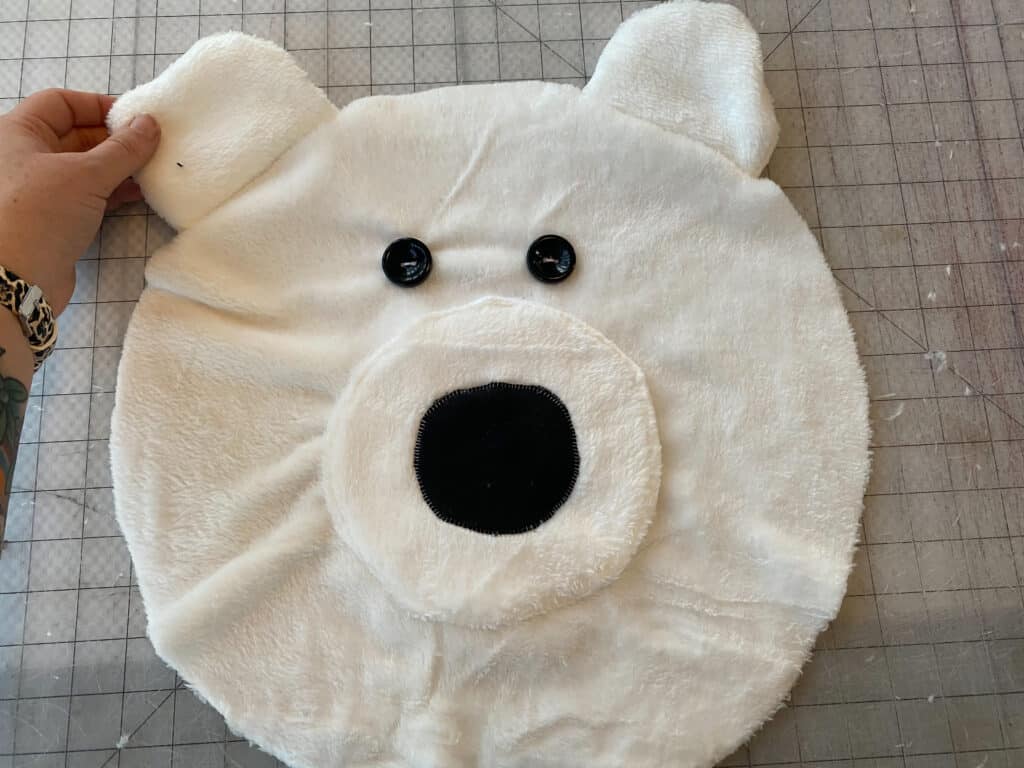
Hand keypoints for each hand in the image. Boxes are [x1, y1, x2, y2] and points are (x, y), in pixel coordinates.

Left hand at [0, 89, 160, 315]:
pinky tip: (138, 193)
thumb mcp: (86, 175)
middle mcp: (26, 155)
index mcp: (20, 132)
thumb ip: (123, 149)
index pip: (61, 103)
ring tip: (152, 170)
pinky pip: (88, 193)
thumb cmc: (40, 215)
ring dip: (118, 167)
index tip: (135, 116)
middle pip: (76, 134)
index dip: (98, 105)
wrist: (17, 278)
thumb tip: (150, 124)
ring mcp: (41, 187)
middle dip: (115, 139)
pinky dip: (113, 190)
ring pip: (86, 166)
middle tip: (152, 144)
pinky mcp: (55, 216)